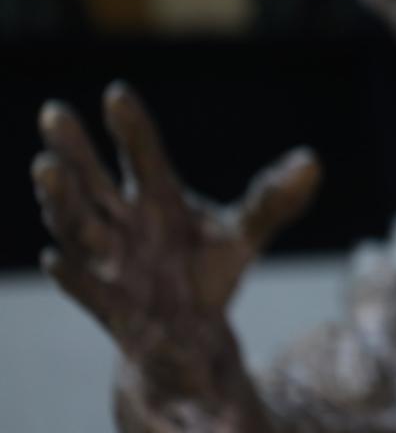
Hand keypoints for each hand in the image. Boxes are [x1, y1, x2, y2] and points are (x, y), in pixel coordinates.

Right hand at [32, 81, 319, 377]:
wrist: (190, 339)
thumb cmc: (207, 272)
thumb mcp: (244, 234)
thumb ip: (272, 201)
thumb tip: (312, 163)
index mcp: (158, 198)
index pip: (142, 155)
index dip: (131, 128)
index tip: (117, 94)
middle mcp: (126, 224)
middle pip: (93, 182)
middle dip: (73, 151)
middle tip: (54, 115)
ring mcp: (114, 263)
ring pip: (80, 226)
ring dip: (61, 201)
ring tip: (45, 168)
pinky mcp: (113, 308)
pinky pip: (87, 290)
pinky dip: (72, 274)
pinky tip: (54, 257)